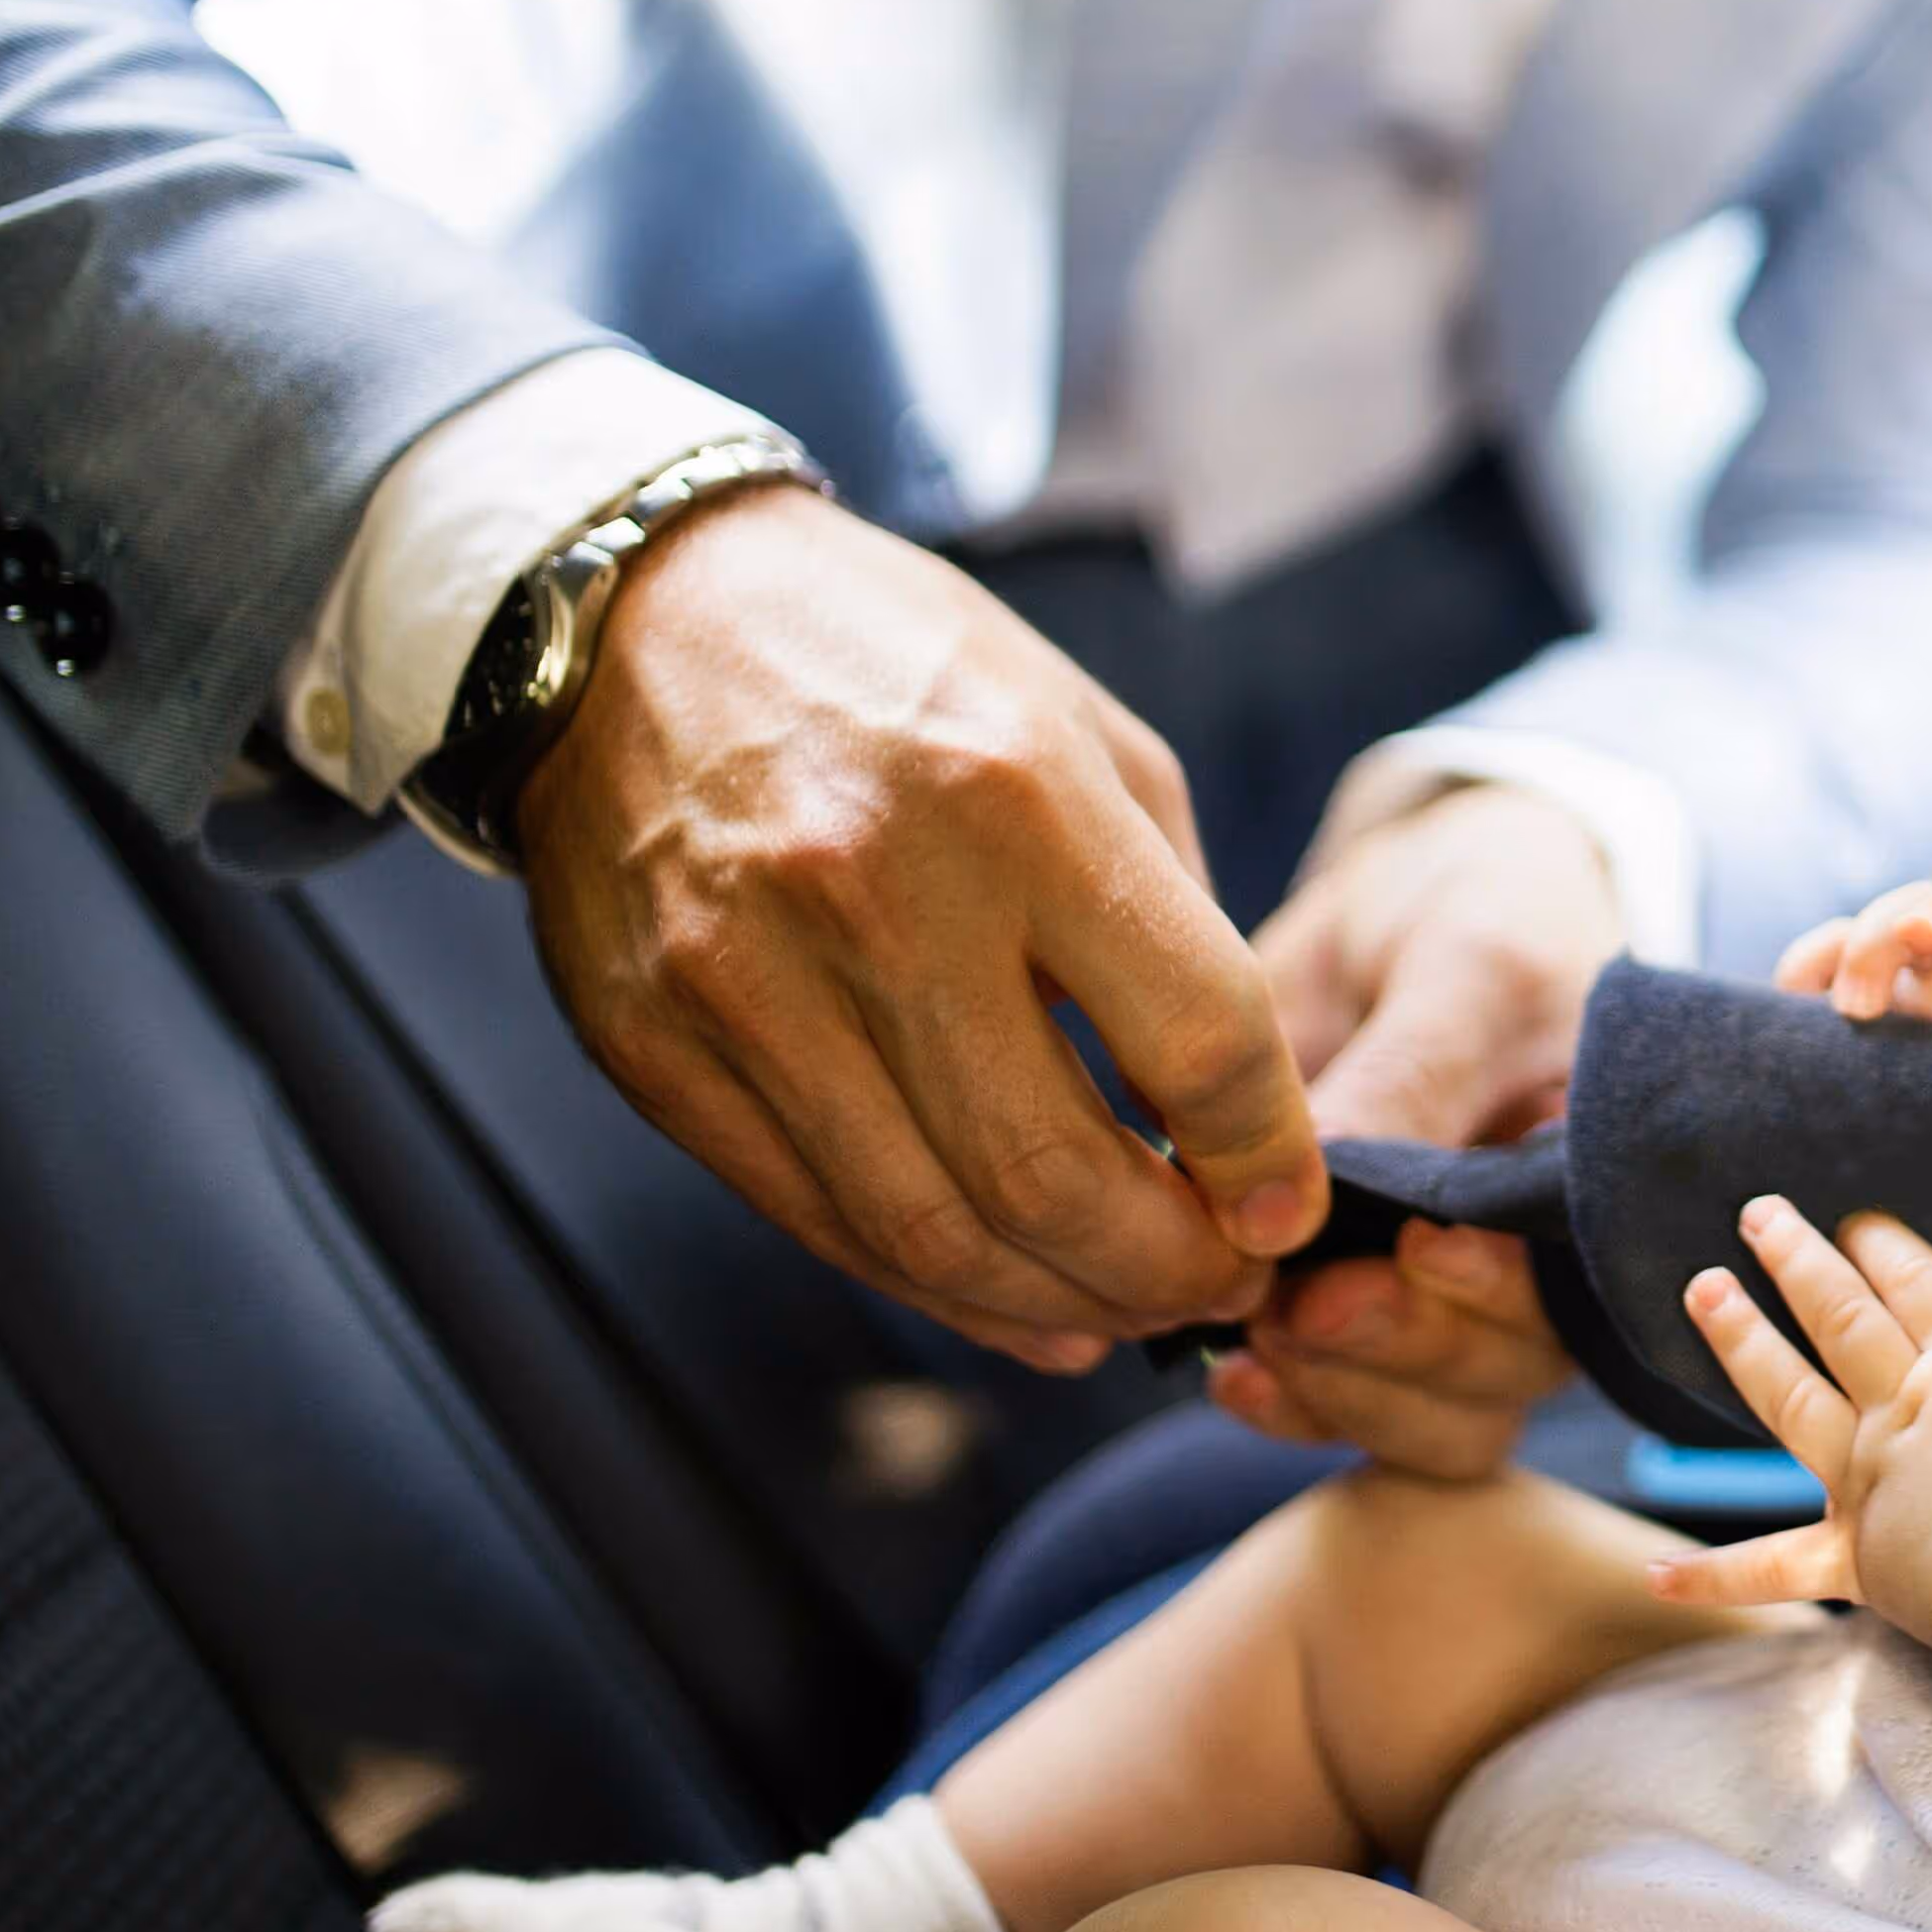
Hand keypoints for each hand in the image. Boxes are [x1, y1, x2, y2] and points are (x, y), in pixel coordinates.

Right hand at [518, 487, 1321, 1369]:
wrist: (636, 621)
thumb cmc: (904, 669)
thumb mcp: (1088, 735)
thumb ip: (1173, 921)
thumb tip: (1239, 1117)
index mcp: (1015, 796)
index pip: (1194, 1035)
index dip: (1269, 1154)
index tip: (1295, 1209)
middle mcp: (872, 894)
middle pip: (1054, 1172)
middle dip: (1169, 1270)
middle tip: (1225, 1288)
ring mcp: (742, 983)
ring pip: (932, 1231)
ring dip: (1063, 1304)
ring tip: (1135, 1310)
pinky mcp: (651, 1050)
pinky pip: (820, 1220)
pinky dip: (939, 1289)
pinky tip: (1020, 1303)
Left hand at [1220, 780, 1627, 1471]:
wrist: (1430, 895)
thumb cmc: (1482, 917)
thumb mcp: (1464, 966)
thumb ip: (1409, 1076)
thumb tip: (1316, 1190)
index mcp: (1610, 1178)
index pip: (1576, 1284)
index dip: (1496, 1291)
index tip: (1416, 1248)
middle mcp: (1554, 1259)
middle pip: (1506, 1372)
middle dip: (1404, 1350)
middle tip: (1302, 1304)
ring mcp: (1467, 1299)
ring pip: (1438, 1416)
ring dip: (1344, 1394)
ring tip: (1253, 1339)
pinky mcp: (1376, 1309)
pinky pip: (1359, 1410)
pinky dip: (1298, 1409)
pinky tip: (1236, 1375)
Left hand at [1649, 1198, 1931, 1651]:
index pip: (1916, 1286)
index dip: (1884, 1247)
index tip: (1854, 1219)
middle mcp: (1900, 1408)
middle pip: (1840, 1317)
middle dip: (1797, 1260)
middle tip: (1756, 1214)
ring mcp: (1864, 1477)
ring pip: (1791, 1397)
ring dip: (1743, 1341)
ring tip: (1703, 1289)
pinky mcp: (1848, 1555)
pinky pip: (1773, 1567)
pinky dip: (1715, 1577)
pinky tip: (1657, 1575)